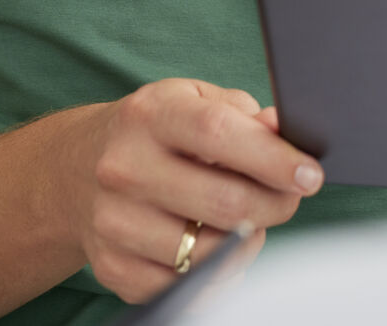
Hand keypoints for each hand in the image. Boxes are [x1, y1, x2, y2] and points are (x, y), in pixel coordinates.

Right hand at [52, 79, 322, 302]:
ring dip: (248, 241)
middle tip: (292, 197)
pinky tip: (221, 247)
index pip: (218, 134)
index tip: (310, 174)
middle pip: (223, 202)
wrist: (76, 169)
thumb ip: (244, 115)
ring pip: (209, 252)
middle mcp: (124, 168)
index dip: (272, 157)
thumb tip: (285, 134)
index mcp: (150, 115)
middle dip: (276, 205)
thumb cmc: (158, 131)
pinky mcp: (110, 266)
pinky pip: (182, 286)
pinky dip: (216, 274)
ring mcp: (112, 221)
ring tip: (250, 219)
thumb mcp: (195, 101)